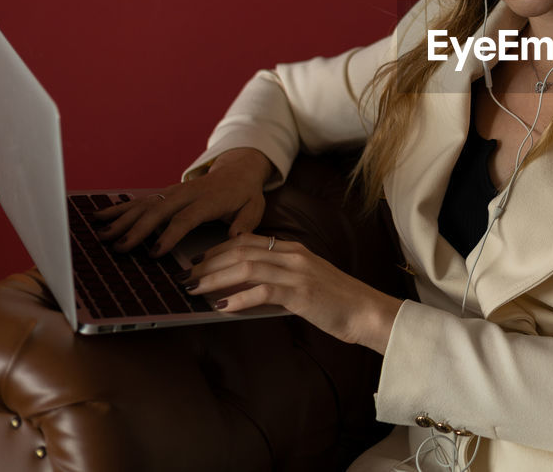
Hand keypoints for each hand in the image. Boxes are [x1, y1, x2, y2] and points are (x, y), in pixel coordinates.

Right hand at [93, 147, 272, 255]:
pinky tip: (100, 216)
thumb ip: (246, 222)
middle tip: (119, 248)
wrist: (238, 170)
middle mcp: (187, 194)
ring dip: (122, 219)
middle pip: (159, 211)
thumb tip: (235, 237)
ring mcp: (173, 192)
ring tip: (102, 234)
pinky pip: (140, 200)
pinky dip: (119, 208)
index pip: (186, 218)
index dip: (170, 234)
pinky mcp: (164, 193)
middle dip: (137, 230)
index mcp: (209, 200)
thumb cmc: (245, 195)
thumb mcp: (254, 208)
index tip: (155, 252)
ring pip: (145, 204)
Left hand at [183, 232, 402, 351]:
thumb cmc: (336, 302)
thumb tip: (239, 291)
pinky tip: (221, 308)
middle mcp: (293, 255)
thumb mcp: (304, 284)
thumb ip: (277, 281)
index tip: (197, 261)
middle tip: (185, 277)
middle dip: (208, 263)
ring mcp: (297, 272)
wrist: (367, 312)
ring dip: (215, 279)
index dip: (217, 249)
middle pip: (240, 251)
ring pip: (246, 267)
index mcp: (293, 249)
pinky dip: (237, 299)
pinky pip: (262, 291)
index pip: (247, 241)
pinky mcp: (301, 293)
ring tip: (195, 290)